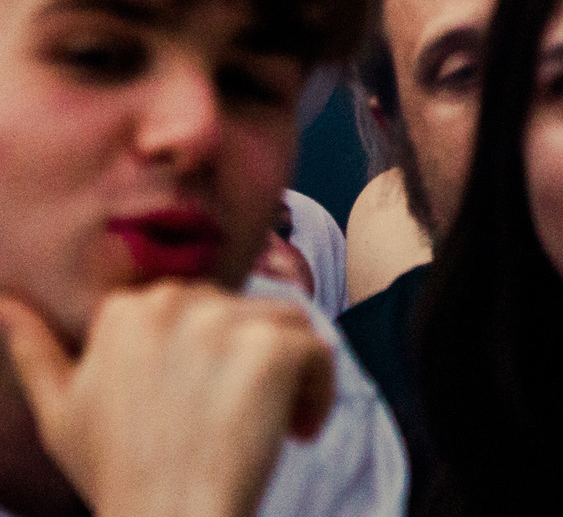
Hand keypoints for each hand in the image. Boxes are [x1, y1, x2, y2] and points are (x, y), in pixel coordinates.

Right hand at [0, 284, 334, 516]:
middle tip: (233, 423)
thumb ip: (33, 350)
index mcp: (124, 310)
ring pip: (286, 327)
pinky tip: (298, 432)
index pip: (195, 308)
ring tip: (269, 428)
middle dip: (247, 363)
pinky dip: (319, 393)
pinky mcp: (273, 349)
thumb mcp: (60, 411)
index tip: (202, 404)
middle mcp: (174, 303)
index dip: (206, 359)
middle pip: (242, 313)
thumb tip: (3, 302)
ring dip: (288, 378)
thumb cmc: (116, 472)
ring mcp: (226, 323)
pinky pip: (320, 351)